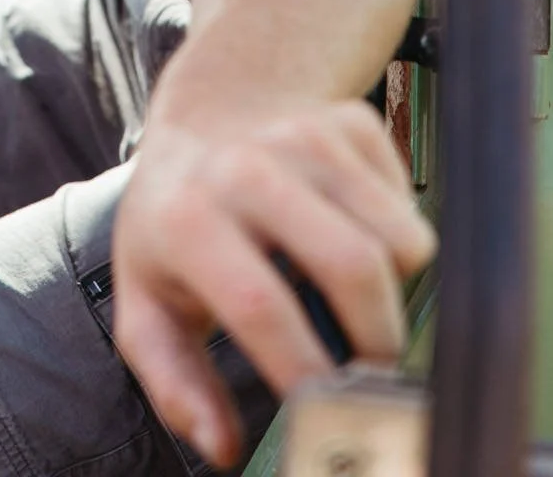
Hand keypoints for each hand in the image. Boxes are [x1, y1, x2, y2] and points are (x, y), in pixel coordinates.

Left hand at [111, 99, 436, 468]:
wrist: (208, 115)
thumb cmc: (178, 222)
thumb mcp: (148, 300)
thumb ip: (174, 381)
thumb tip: (221, 445)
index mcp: (188, 217)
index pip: (262, 307)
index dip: (306, 372)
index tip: (326, 413)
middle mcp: (247, 166)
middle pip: (354, 267)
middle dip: (376, 342)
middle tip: (366, 374)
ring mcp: (305, 135)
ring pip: (398, 243)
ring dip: (391, 296)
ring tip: (352, 306)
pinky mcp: (352, 123)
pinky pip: (411, 209)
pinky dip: (397, 245)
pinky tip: (352, 238)